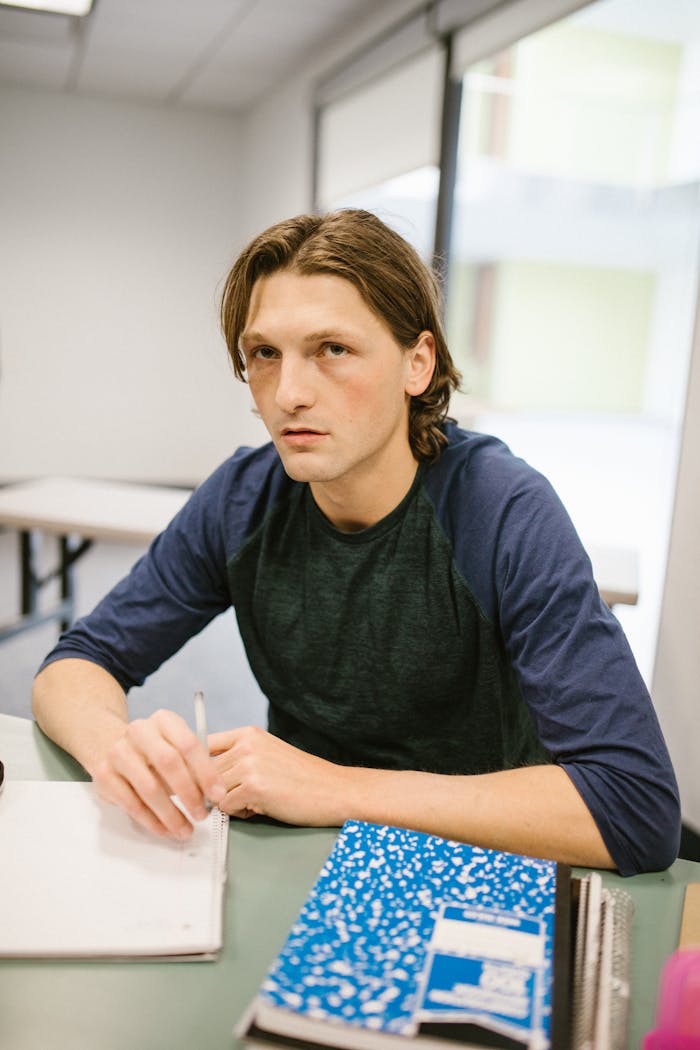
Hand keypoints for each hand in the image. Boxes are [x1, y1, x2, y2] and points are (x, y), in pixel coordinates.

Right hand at [92, 709, 226, 839]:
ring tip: (184, 829)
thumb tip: (214, 795)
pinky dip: (151, 821)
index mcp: (164, 720)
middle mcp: (139, 731)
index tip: (218, 795)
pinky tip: (164, 829)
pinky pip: (131, 803)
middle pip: (168, 763)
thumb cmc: (154, 751)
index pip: (189, 745)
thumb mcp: (176, 749)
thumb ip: (193, 767)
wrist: (111, 746)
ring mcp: (118, 751)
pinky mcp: (104, 774)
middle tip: (201, 815)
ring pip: (149, 788)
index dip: (206, 773)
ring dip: (170, 814)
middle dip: (188, 793)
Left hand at [208, 725, 343, 825]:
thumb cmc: (302, 778)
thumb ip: (237, 757)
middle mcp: (246, 745)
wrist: (333, 790)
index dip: (200, 767)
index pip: (203, 745)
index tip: (205, 780)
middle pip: (205, 773)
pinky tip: (262, 807)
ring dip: (230, 802)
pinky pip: (226, 807)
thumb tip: (201, 774)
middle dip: (218, 789)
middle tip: (245, 795)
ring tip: (256, 800)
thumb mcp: (267, 753)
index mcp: (248, 734)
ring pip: (214, 791)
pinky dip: (240, 813)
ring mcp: (249, 764)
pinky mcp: (253, 786)